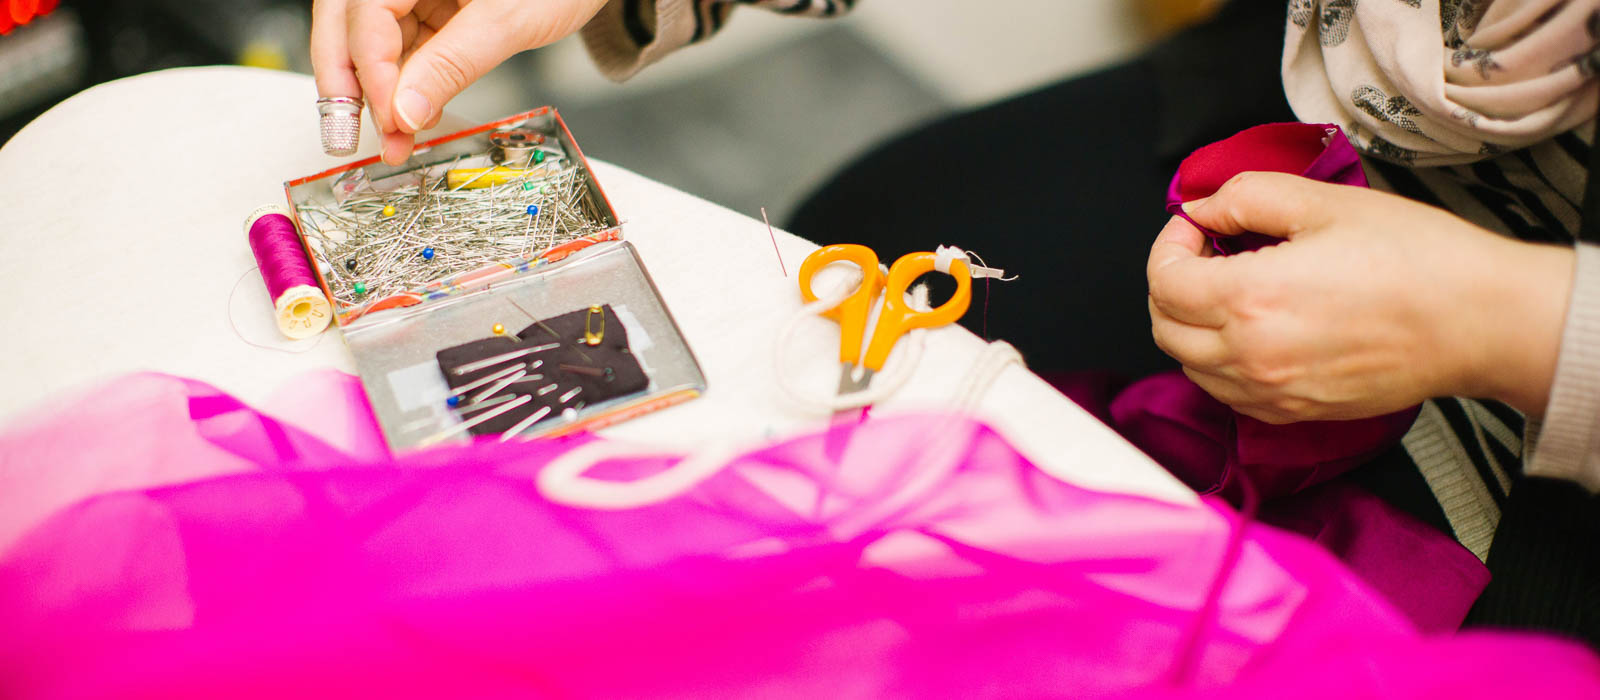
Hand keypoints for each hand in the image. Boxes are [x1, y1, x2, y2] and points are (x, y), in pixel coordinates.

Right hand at [311, 0, 609, 164]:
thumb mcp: (508, 20)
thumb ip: (453, 63)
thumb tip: (406, 111)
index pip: (365, 13)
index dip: (371, 70)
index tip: (391, 119)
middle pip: (346, 21)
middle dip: (346, 80)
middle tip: (345, 136)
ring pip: (371, 39)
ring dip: (377, 91)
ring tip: (394, 140)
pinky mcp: (433, 8)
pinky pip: (404, 46)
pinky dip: (404, 84)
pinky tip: (411, 118)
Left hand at [1146, 171, 1573, 422]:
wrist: (1479, 321)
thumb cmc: (1417, 259)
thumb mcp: (1324, 202)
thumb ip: (1246, 198)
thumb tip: (1202, 208)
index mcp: (1250, 299)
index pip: (1163, 279)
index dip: (1170, 242)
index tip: (1196, 225)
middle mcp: (1251, 356)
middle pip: (1164, 326)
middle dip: (1172, 282)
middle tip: (1206, 252)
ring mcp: (1271, 392)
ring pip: (1189, 364)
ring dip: (1191, 324)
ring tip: (1231, 287)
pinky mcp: (1294, 412)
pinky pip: (1227, 392)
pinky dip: (1219, 361)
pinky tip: (1253, 329)